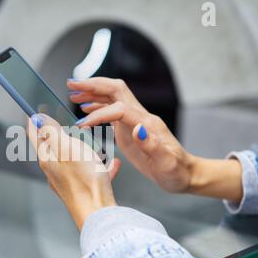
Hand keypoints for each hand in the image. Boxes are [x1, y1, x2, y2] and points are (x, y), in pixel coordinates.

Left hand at [27, 114, 120, 228]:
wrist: (97, 213)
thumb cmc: (84, 180)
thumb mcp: (66, 147)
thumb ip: (52, 132)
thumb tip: (37, 118)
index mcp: (47, 158)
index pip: (35, 135)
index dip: (35, 121)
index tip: (35, 111)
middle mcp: (54, 170)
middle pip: (53, 147)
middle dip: (57, 133)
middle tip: (61, 122)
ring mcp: (68, 181)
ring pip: (72, 159)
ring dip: (80, 148)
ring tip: (91, 141)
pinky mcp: (82, 190)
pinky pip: (90, 173)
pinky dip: (99, 165)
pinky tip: (113, 163)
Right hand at [67, 78, 241, 201]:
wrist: (185, 174)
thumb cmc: (176, 172)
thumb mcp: (166, 163)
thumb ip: (152, 145)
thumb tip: (138, 129)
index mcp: (147, 124)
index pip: (118, 109)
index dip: (98, 113)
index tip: (81, 125)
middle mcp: (140, 117)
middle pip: (115, 90)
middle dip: (93, 85)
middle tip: (72, 84)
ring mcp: (135, 120)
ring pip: (112, 97)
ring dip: (93, 92)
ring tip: (73, 93)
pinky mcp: (131, 128)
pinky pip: (112, 110)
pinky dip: (97, 106)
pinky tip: (86, 108)